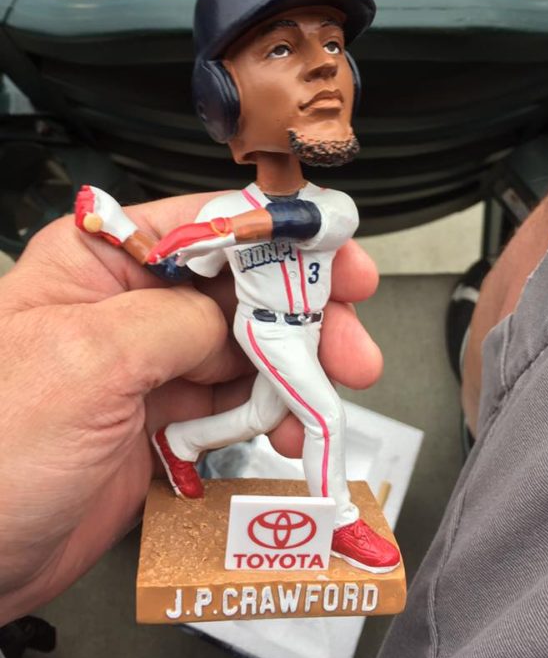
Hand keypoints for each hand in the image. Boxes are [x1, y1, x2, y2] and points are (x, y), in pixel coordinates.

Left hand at [0, 192, 381, 623]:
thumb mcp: (87, 361)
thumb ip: (177, 323)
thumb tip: (238, 320)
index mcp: (99, 264)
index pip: (206, 225)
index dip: (279, 237)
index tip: (336, 257)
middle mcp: (127, 307)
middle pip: (237, 290)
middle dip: (300, 314)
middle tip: (349, 339)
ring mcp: (146, 365)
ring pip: (242, 351)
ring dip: (291, 373)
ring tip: (325, 398)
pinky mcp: (159, 419)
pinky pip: (229, 405)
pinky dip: (264, 417)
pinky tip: (284, 431)